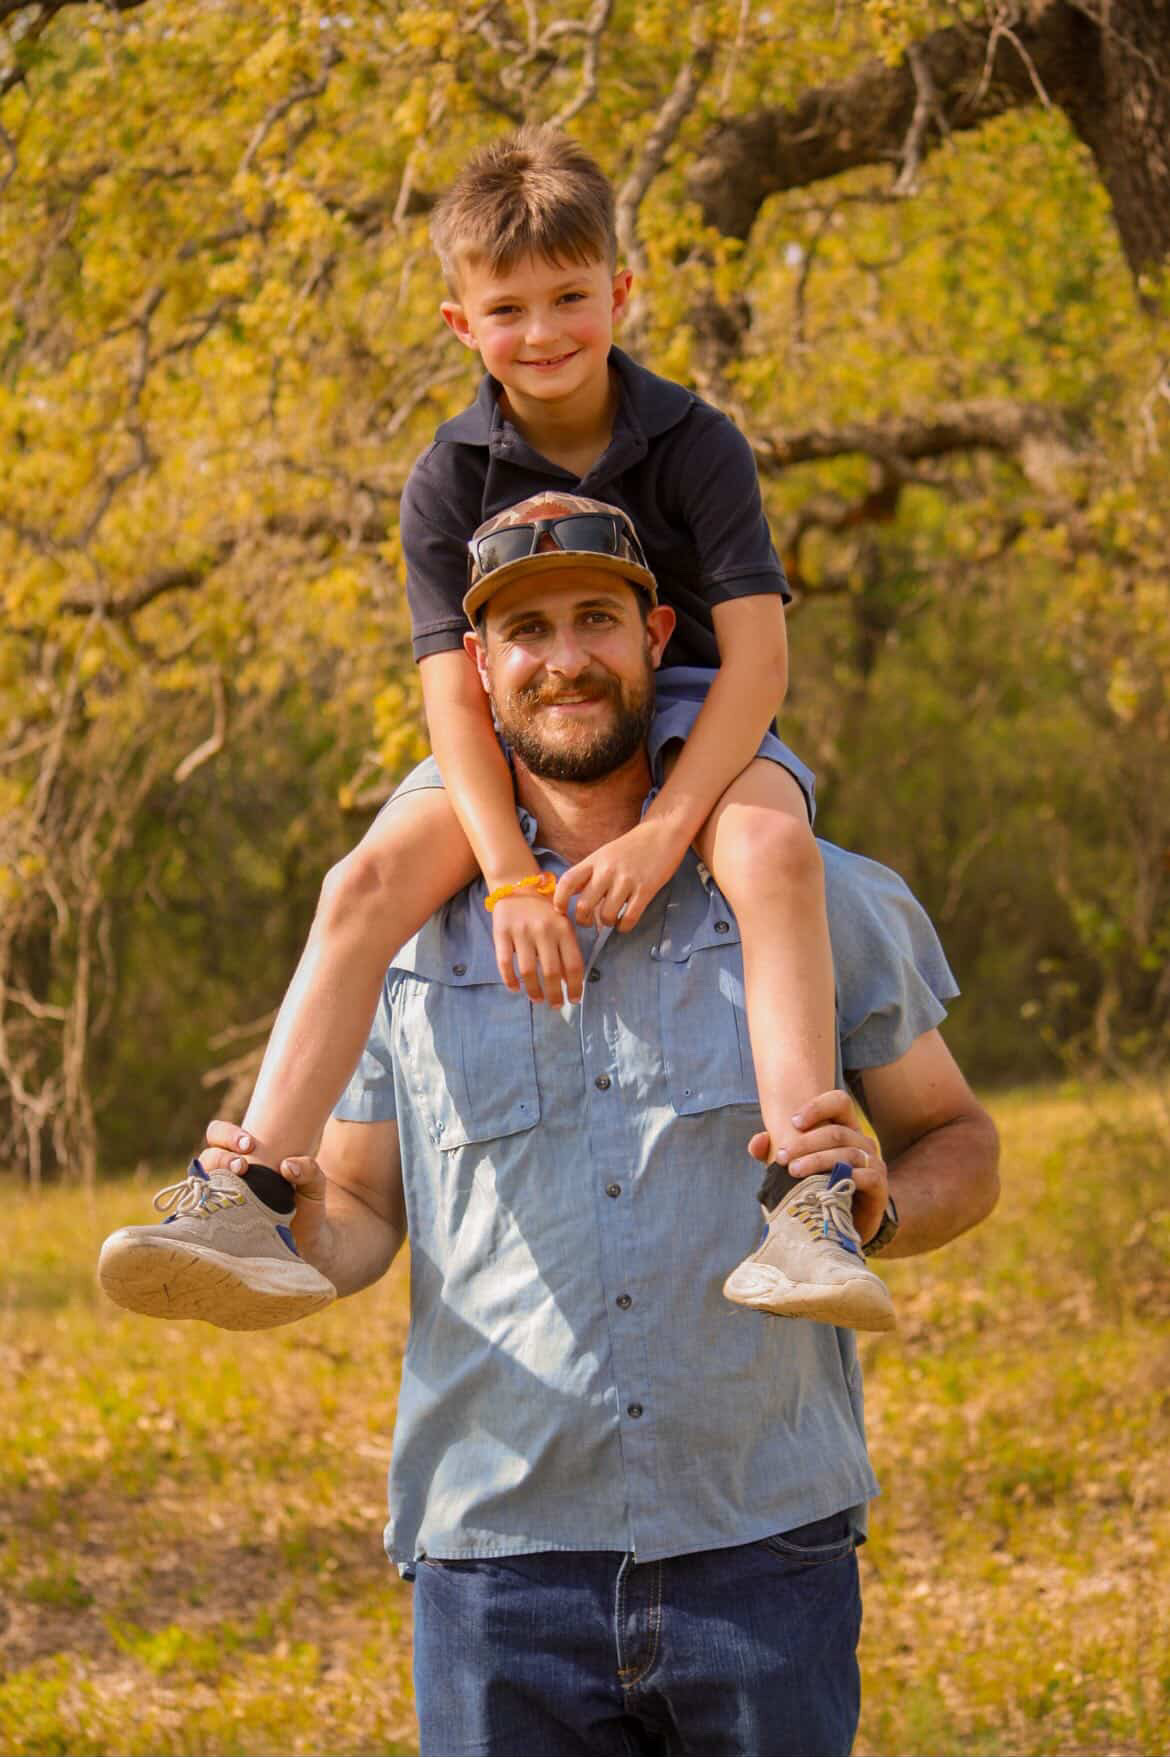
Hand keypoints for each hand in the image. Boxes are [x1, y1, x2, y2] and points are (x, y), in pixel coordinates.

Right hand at [200, 1120, 328, 1251]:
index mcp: (245, 1159)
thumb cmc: (307, 1205)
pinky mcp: (220, 1225)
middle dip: (221, 1156)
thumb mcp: (314, 1183)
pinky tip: (220, 1209)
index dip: (227, 1135)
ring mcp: (221, 1201)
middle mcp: (228, 1177)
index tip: (249, 1145)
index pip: (219, 1135)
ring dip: (213, 1180)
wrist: (308, 1241)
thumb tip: (287, 1166)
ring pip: (201, 1182)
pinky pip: (201, 1213)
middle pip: (207, 1155)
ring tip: (236, 1184)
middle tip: (242, 1165)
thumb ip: (309, 1169)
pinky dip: (206, 1207)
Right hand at [490, 891, 584, 1004]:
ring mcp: (521, 932)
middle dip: (555, 994)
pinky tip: (515, 989)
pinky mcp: (501, 933)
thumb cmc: (545, 909)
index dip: (576, 986)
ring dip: (533, 991)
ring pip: (528, 971)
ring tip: (537, 999)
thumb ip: (567, 949)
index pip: (574, 964)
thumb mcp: (562, 923)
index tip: (574, 1000)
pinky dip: (509, 980)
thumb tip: (569, 982)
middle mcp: (544, 930)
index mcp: (563, 929)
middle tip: (555, 1006)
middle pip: (551, 972)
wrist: (517, 884)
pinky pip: (504, 962)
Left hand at [554, 819, 686, 930]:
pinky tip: (624, 923)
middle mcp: (607, 871)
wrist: (662, 833)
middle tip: (589, 922)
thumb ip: (588, 873)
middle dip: (583, 921)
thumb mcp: (604, 854)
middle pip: (584, 906)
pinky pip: (629, 918)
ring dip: (606, 923)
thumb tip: (571, 894)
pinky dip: (624, 926)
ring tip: (611, 919)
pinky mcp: (645, 890)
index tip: (561, 910)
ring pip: (606, 915)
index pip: (567, 882)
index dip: (559, 900)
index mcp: (594, 861)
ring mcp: (626, 881)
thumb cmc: (631, 846)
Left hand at [747, 1088, 888, 1246]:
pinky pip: (866, 1176)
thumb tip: (757, 1141)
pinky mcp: (880, 1186)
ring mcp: (873, 1162)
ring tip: (793, 1171)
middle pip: (837, 1131)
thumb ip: (771, 1151)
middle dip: (805, 1143)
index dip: (817, 1107)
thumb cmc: (818, 1187)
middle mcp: (862, 1141)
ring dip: (817, 1160)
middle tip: (781, 1156)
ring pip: (847, 1153)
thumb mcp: (793, 1166)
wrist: (846, 1221)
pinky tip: (825, 1185)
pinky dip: (846, 1178)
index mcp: (844, 1128)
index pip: (839, 1101)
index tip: (793, 1122)